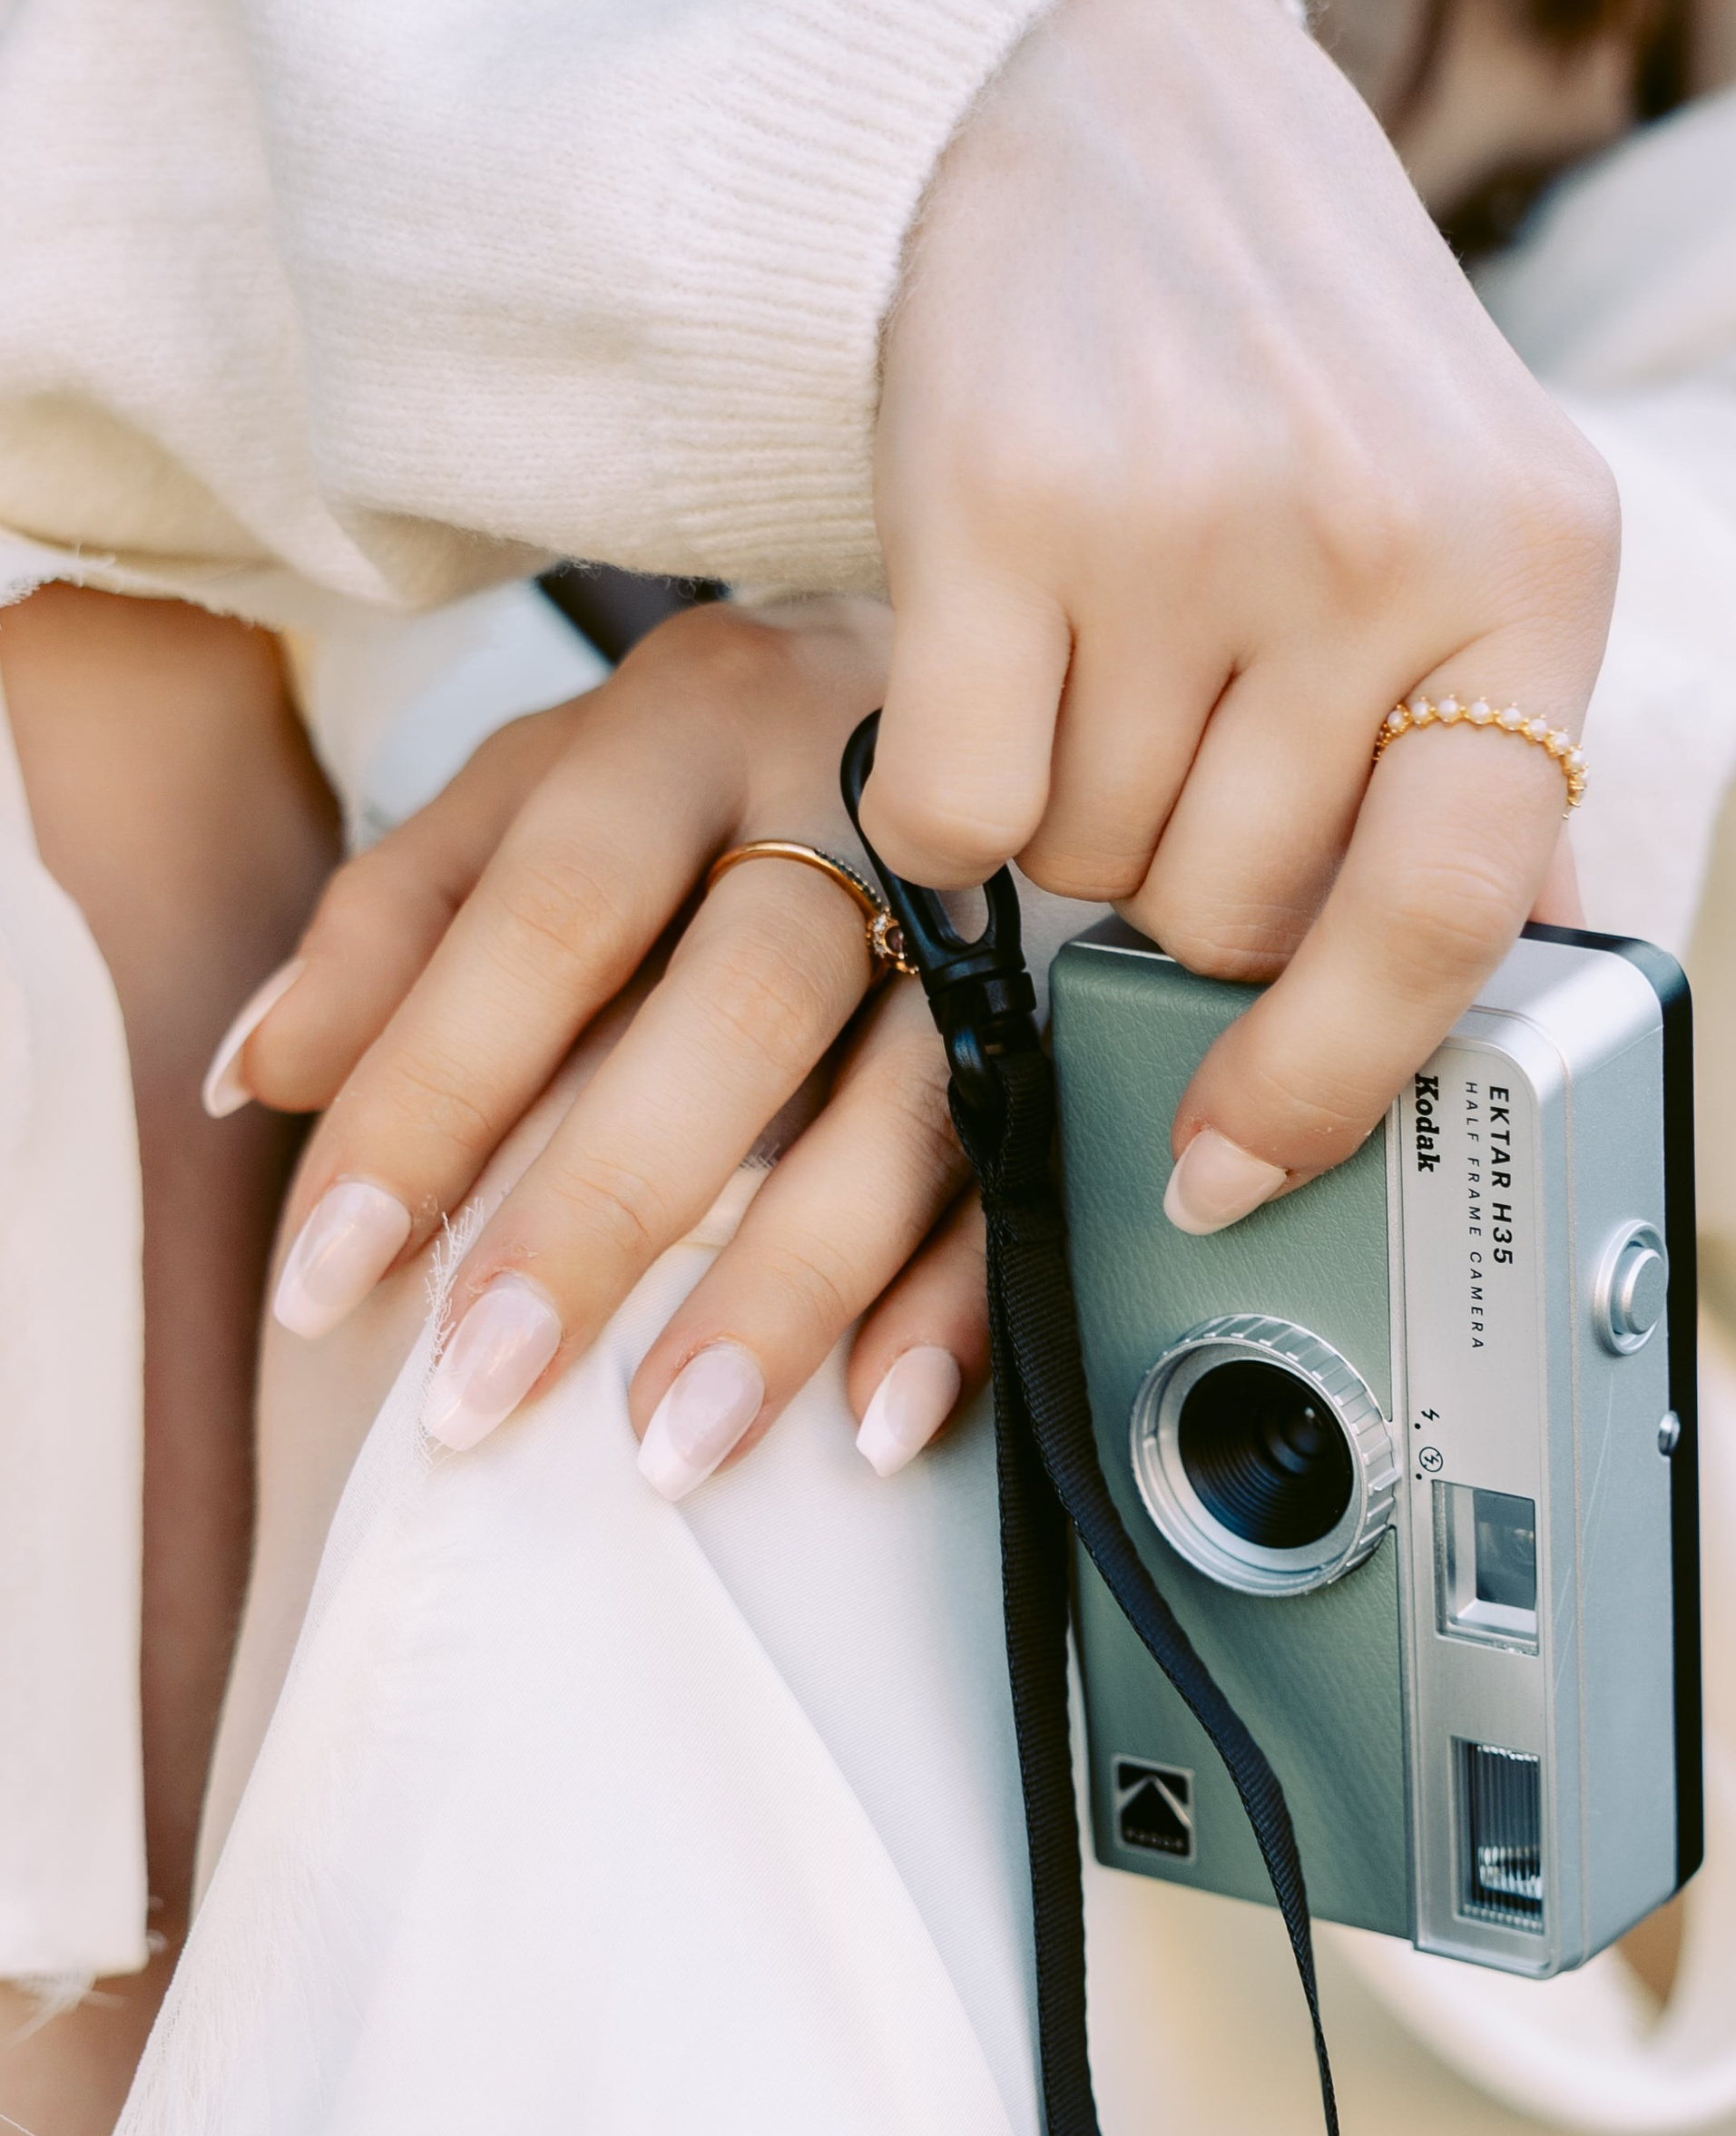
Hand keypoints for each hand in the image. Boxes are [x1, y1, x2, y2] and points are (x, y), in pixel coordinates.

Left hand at [219, 604, 986, 1494]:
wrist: (983, 687)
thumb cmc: (720, 772)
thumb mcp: (542, 788)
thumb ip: (398, 919)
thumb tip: (257, 1081)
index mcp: (685, 726)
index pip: (542, 917)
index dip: (430, 1098)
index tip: (327, 1277)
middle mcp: (852, 799)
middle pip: (735, 1008)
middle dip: (601, 1212)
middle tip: (483, 1388)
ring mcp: (990, 913)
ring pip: (904, 1107)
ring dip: (784, 1290)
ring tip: (670, 1449)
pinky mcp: (1077, 1019)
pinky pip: (1030, 1174)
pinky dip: (956, 1303)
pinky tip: (879, 1418)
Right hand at [864, 0, 1617, 1233]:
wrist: (1106, 106)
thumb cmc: (1293, 368)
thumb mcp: (1468, 528)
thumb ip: (1486, 754)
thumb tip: (1508, 999)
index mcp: (1538, 567)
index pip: (1447, 916)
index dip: (1329, 1080)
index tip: (1232, 1172)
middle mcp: (1379, 539)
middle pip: (1229, 917)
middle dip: (1179, 888)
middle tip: (1169, 748)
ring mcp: (1190, 517)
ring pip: (1088, 874)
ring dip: (1070, 826)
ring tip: (1096, 658)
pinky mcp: (1004, 503)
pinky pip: (950, 818)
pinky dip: (942, 799)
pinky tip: (985, 671)